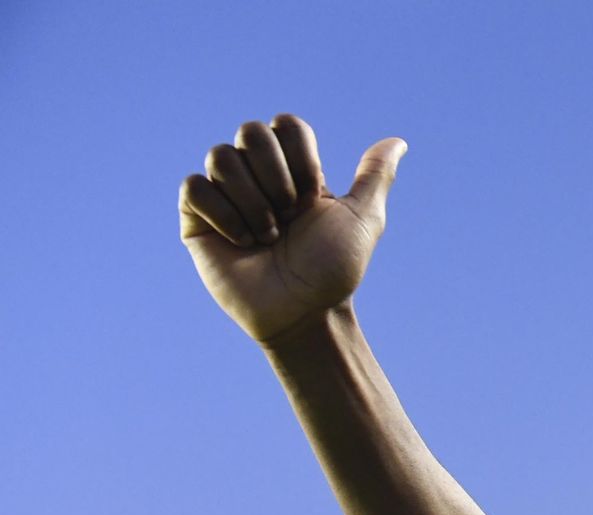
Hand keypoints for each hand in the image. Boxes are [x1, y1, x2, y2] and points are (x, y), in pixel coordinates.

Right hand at [178, 115, 406, 343]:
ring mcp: (225, 194)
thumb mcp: (363, 220)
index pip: (285, 125)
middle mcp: (256, 175)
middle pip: (251, 132)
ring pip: (221, 157)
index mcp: (294, 170)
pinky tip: (242, 242)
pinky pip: (195, 187)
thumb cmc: (333, 271)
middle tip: (289, 218)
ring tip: (268, 238)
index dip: (302, 160)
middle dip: (277, 179)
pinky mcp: (197, 218)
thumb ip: (375, 177)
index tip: (313, 201)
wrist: (303, 312)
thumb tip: (397, 142)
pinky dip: (224, 215)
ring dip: (253, 202)